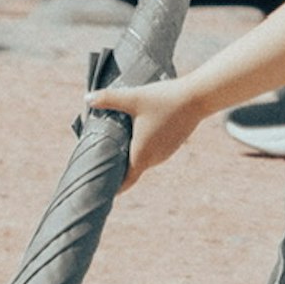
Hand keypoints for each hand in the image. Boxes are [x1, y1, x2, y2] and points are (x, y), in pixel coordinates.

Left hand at [84, 79, 208, 187]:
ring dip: (129, 155)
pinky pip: (152, 152)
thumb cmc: (164, 100)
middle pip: (131, 170)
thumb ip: (109, 99)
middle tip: (99, 157)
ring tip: (114, 144)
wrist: (196, 97)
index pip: (124, 182)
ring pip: (142, 159)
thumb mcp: (134, 97)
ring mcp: (164, 153)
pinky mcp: (171, 145)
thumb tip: (87, 99)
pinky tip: (135, 133)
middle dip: (117, 166)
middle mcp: (154, 159)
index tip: (99, 185)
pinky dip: (142, 147)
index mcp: (142, 155)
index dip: (111, 185)